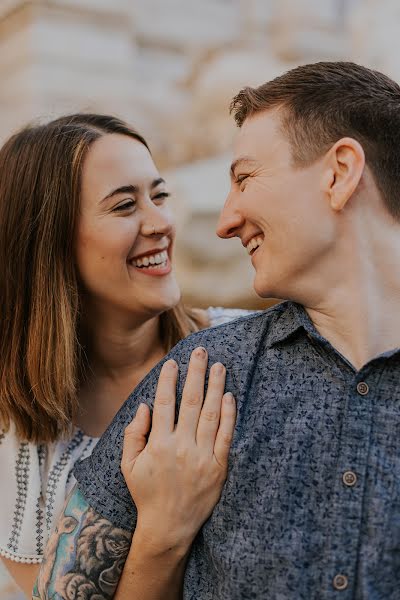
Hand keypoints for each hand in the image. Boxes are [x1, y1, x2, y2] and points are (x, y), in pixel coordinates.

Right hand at [121, 347, 235, 555]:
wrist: (169, 526)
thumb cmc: (147, 493)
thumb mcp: (128, 465)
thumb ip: (133, 434)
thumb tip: (144, 405)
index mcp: (158, 444)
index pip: (164, 403)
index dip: (168, 380)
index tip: (173, 362)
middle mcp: (181, 446)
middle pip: (190, 401)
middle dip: (195, 373)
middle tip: (201, 351)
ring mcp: (202, 456)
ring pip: (210, 414)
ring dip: (215, 387)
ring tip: (219, 366)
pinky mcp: (219, 466)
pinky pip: (226, 435)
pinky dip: (228, 415)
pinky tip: (229, 396)